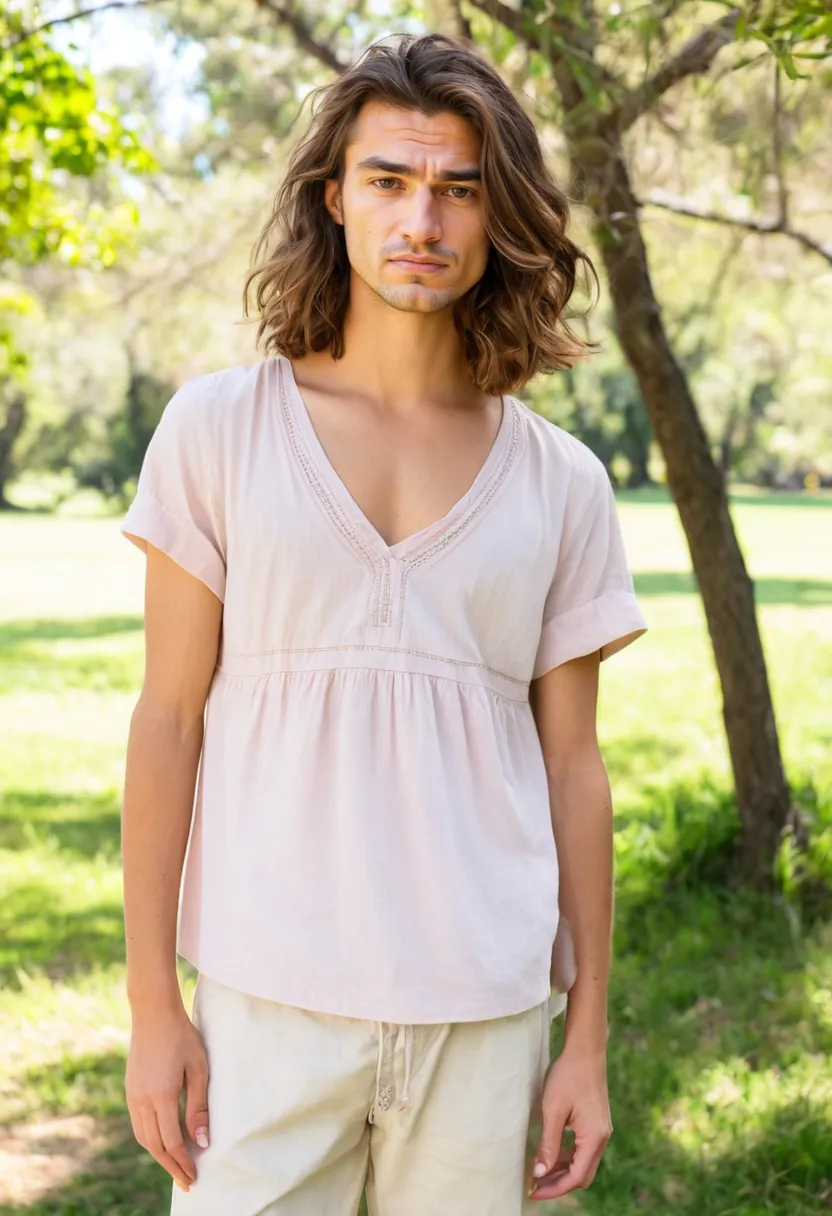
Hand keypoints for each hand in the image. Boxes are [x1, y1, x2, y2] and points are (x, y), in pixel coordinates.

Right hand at [125, 1000, 209, 1192]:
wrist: (153, 1013)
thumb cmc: (183, 1037)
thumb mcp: (199, 1069)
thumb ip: (199, 1108)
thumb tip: (202, 1142)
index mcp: (161, 1096)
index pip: (172, 1142)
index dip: (183, 1163)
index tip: (194, 1177)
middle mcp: (142, 1100)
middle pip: (155, 1146)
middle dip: (171, 1166)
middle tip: (187, 1182)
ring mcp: (132, 1095)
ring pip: (143, 1138)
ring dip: (159, 1155)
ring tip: (176, 1166)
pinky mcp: (130, 1090)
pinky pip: (138, 1125)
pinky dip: (150, 1140)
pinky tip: (162, 1142)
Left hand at [528, 1043, 611, 1200]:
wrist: (585, 1050)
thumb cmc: (568, 1076)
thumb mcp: (554, 1110)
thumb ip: (549, 1143)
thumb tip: (541, 1172)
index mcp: (594, 1138)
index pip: (576, 1177)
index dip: (554, 1188)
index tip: (533, 1190)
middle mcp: (602, 1138)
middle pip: (582, 1175)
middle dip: (558, 1184)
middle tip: (534, 1185)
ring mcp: (600, 1130)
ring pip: (582, 1163)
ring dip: (562, 1170)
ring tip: (538, 1172)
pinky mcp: (595, 1123)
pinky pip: (582, 1149)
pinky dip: (567, 1156)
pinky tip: (550, 1154)